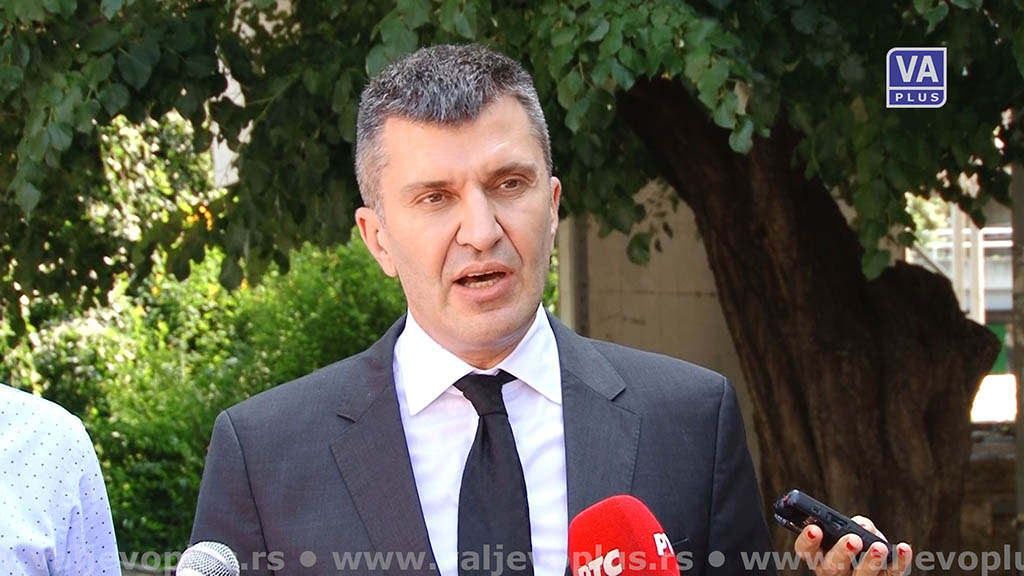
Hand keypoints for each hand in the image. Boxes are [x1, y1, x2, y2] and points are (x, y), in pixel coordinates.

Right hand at [794, 516, 912, 575]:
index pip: (806, 551)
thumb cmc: (856, 542)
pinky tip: (903, 548)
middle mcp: (835, 572)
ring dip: (870, 562)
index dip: (808, 541)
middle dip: (842, 553)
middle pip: (832, 568)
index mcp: (820, 556)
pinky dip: (899, 561)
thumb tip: (862, 526)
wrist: (876, 565)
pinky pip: (891, 575)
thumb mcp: (846, 530)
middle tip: (853, 539)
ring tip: (879, 547)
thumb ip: (850, 524)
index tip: (815, 529)